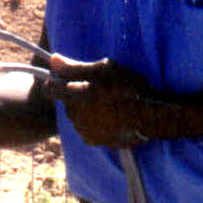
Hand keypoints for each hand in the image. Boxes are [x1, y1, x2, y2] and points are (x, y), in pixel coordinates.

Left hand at [43, 56, 162, 147]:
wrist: (152, 117)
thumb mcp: (104, 69)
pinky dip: (97, 123)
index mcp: (74, 97)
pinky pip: (89, 129)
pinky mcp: (96, 142)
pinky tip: (113, 117)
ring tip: (110, 104)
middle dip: (77, 95)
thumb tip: (53, 60)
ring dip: (88, 110)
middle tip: (100, 88)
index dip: (57, 82)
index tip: (68, 77)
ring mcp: (84, 131)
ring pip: (78, 116)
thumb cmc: (129, 88)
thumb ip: (75, 67)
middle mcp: (75, 116)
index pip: (50, 89)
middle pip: (67, 103)